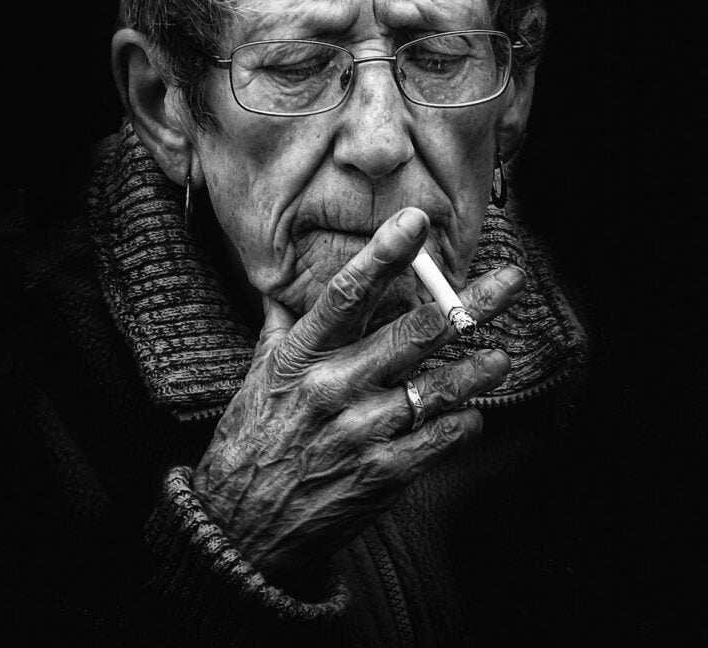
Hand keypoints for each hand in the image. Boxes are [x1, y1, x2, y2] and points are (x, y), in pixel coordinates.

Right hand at [192, 207, 523, 585]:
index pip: (346, 293)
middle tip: (510, 279)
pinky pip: (437, 441)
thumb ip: (280, 327)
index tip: (415, 221)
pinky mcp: (380, 476)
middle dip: (469, 304)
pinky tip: (472, 415)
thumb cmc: (251, 442)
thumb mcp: (257, 376)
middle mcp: (332, 388)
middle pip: (412, 333)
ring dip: (477, 370)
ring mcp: (359, 433)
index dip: (383, 255)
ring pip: (436, 388)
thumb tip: (279, 285)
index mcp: (301, 356)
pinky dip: (462, 425)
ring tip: (500, 357)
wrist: (239, 527)